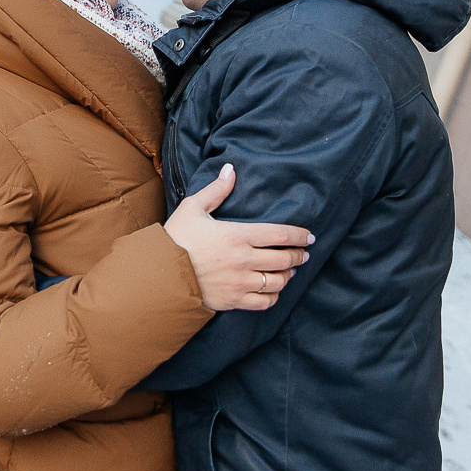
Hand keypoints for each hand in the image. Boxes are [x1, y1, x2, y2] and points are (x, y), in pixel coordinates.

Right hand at [164, 163, 313, 311]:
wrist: (159, 275)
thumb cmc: (175, 238)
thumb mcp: (193, 208)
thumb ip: (216, 190)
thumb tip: (231, 169)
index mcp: (237, 235)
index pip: (280, 235)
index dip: (300, 236)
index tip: (310, 237)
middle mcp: (244, 260)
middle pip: (284, 259)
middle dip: (298, 256)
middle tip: (304, 254)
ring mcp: (240, 282)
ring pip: (277, 282)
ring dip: (288, 276)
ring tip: (290, 272)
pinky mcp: (233, 300)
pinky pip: (263, 302)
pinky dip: (273, 296)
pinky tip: (274, 291)